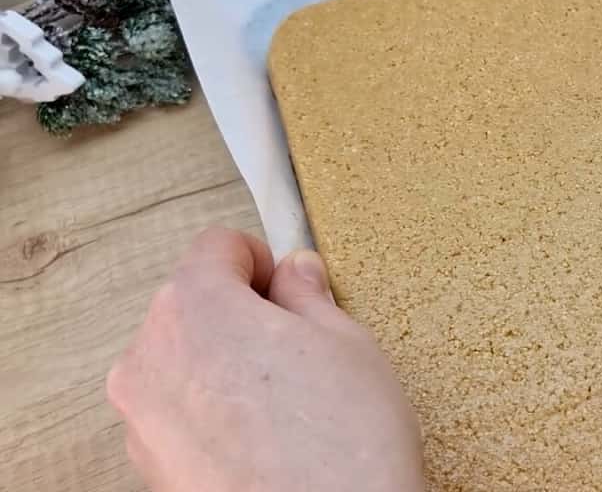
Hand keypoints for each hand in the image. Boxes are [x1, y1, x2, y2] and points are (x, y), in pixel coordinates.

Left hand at [106, 228, 424, 491]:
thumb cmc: (343, 440)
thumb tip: (295, 274)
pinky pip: (178, 414)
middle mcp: (149, 357)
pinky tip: (263, 439)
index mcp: (195, 306)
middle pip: (192, 303)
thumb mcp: (346, 342)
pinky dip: (211, 413)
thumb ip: (308, 295)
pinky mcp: (150, 468)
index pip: (216, 246)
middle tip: (298, 348)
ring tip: (284, 402)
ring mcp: (142, 419)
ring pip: (183, 361)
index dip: (261, 261)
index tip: (289, 288)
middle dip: (240, 314)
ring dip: (223, 364)